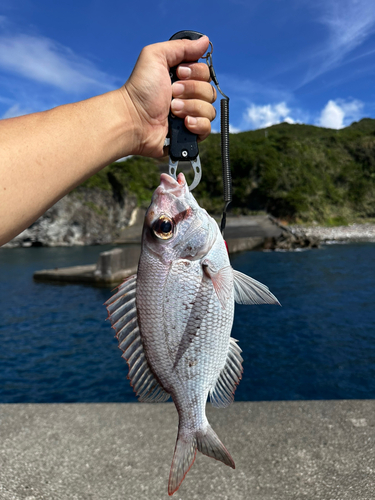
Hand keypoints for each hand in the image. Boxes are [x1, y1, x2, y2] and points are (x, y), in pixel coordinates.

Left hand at [121, 36, 216, 157]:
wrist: (133, 119)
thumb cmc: (141, 89)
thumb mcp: (156, 56)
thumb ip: (181, 47)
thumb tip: (205, 41)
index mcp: (183, 79)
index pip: (206, 73)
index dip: (194, 73)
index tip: (177, 74)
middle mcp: (188, 97)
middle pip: (210, 91)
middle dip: (190, 91)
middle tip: (171, 93)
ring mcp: (190, 116)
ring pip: (210, 110)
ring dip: (190, 107)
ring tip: (172, 110)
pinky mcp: (190, 134)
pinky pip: (207, 128)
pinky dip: (196, 124)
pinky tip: (183, 123)